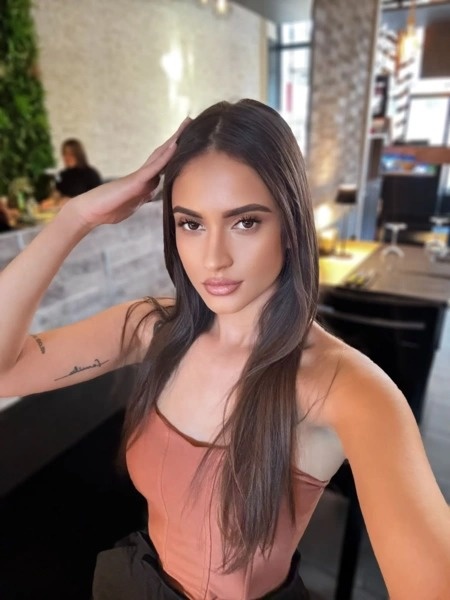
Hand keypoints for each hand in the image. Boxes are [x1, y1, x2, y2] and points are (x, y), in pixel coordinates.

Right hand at [69, 118, 190, 227]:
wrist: (89, 211)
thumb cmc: (108, 209)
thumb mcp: (133, 203)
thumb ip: (143, 196)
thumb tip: (152, 192)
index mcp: (144, 182)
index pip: (164, 164)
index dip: (175, 152)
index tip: (186, 141)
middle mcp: (143, 175)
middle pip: (163, 153)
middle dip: (177, 138)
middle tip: (189, 121)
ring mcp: (139, 176)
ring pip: (160, 155)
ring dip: (174, 140)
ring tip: (186, 124)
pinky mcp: (134, 181)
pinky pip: (153, 167)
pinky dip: (165, 157)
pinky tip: (175, 146)